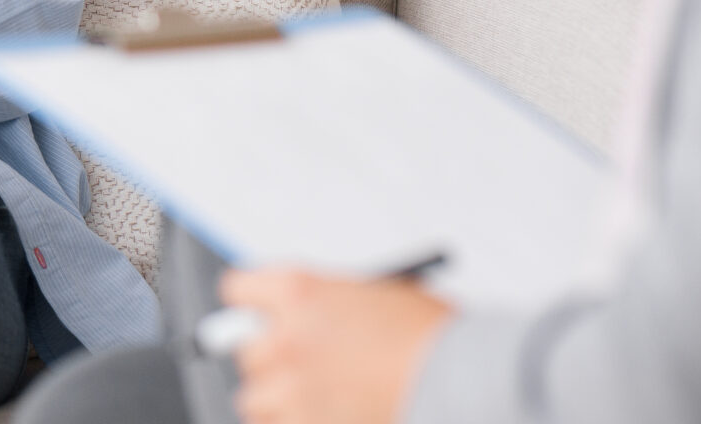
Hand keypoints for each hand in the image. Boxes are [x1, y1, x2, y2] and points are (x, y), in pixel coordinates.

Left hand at [220, 268, 453, 423]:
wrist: (462, 377)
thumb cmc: (431, 335)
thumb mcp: (373, 295)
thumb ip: (327, 307)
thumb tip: (301, 324)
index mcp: (299, 291)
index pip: (239, 289)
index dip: (252, 304)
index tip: (259, 315)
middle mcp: (286, 337)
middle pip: (246, 350)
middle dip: (271, 358)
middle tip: (299, 365)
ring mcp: (292, 388)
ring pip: (253, 399)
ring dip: (276, 400)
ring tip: (311, 400)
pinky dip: (293, 423)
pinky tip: (322, 417)